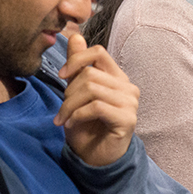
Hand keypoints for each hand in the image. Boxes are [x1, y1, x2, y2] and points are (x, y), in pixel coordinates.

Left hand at [54, 34, 139, 166]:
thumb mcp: (76, 93)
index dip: (77, 59)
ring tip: (63, 119)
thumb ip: (78, 66)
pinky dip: (78, 115)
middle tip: (62, 110)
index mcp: (117, 77)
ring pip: (92, 90)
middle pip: (90, 74)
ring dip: (70, 106)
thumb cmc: (86, 125)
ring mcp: (130, 103)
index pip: (98, 52)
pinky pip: (97, 107)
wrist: (94, 157)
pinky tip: (72, 124)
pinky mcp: (127, 119)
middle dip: (68, 93)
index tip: (62, 74)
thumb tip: (75, 36)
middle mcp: (127, 87)